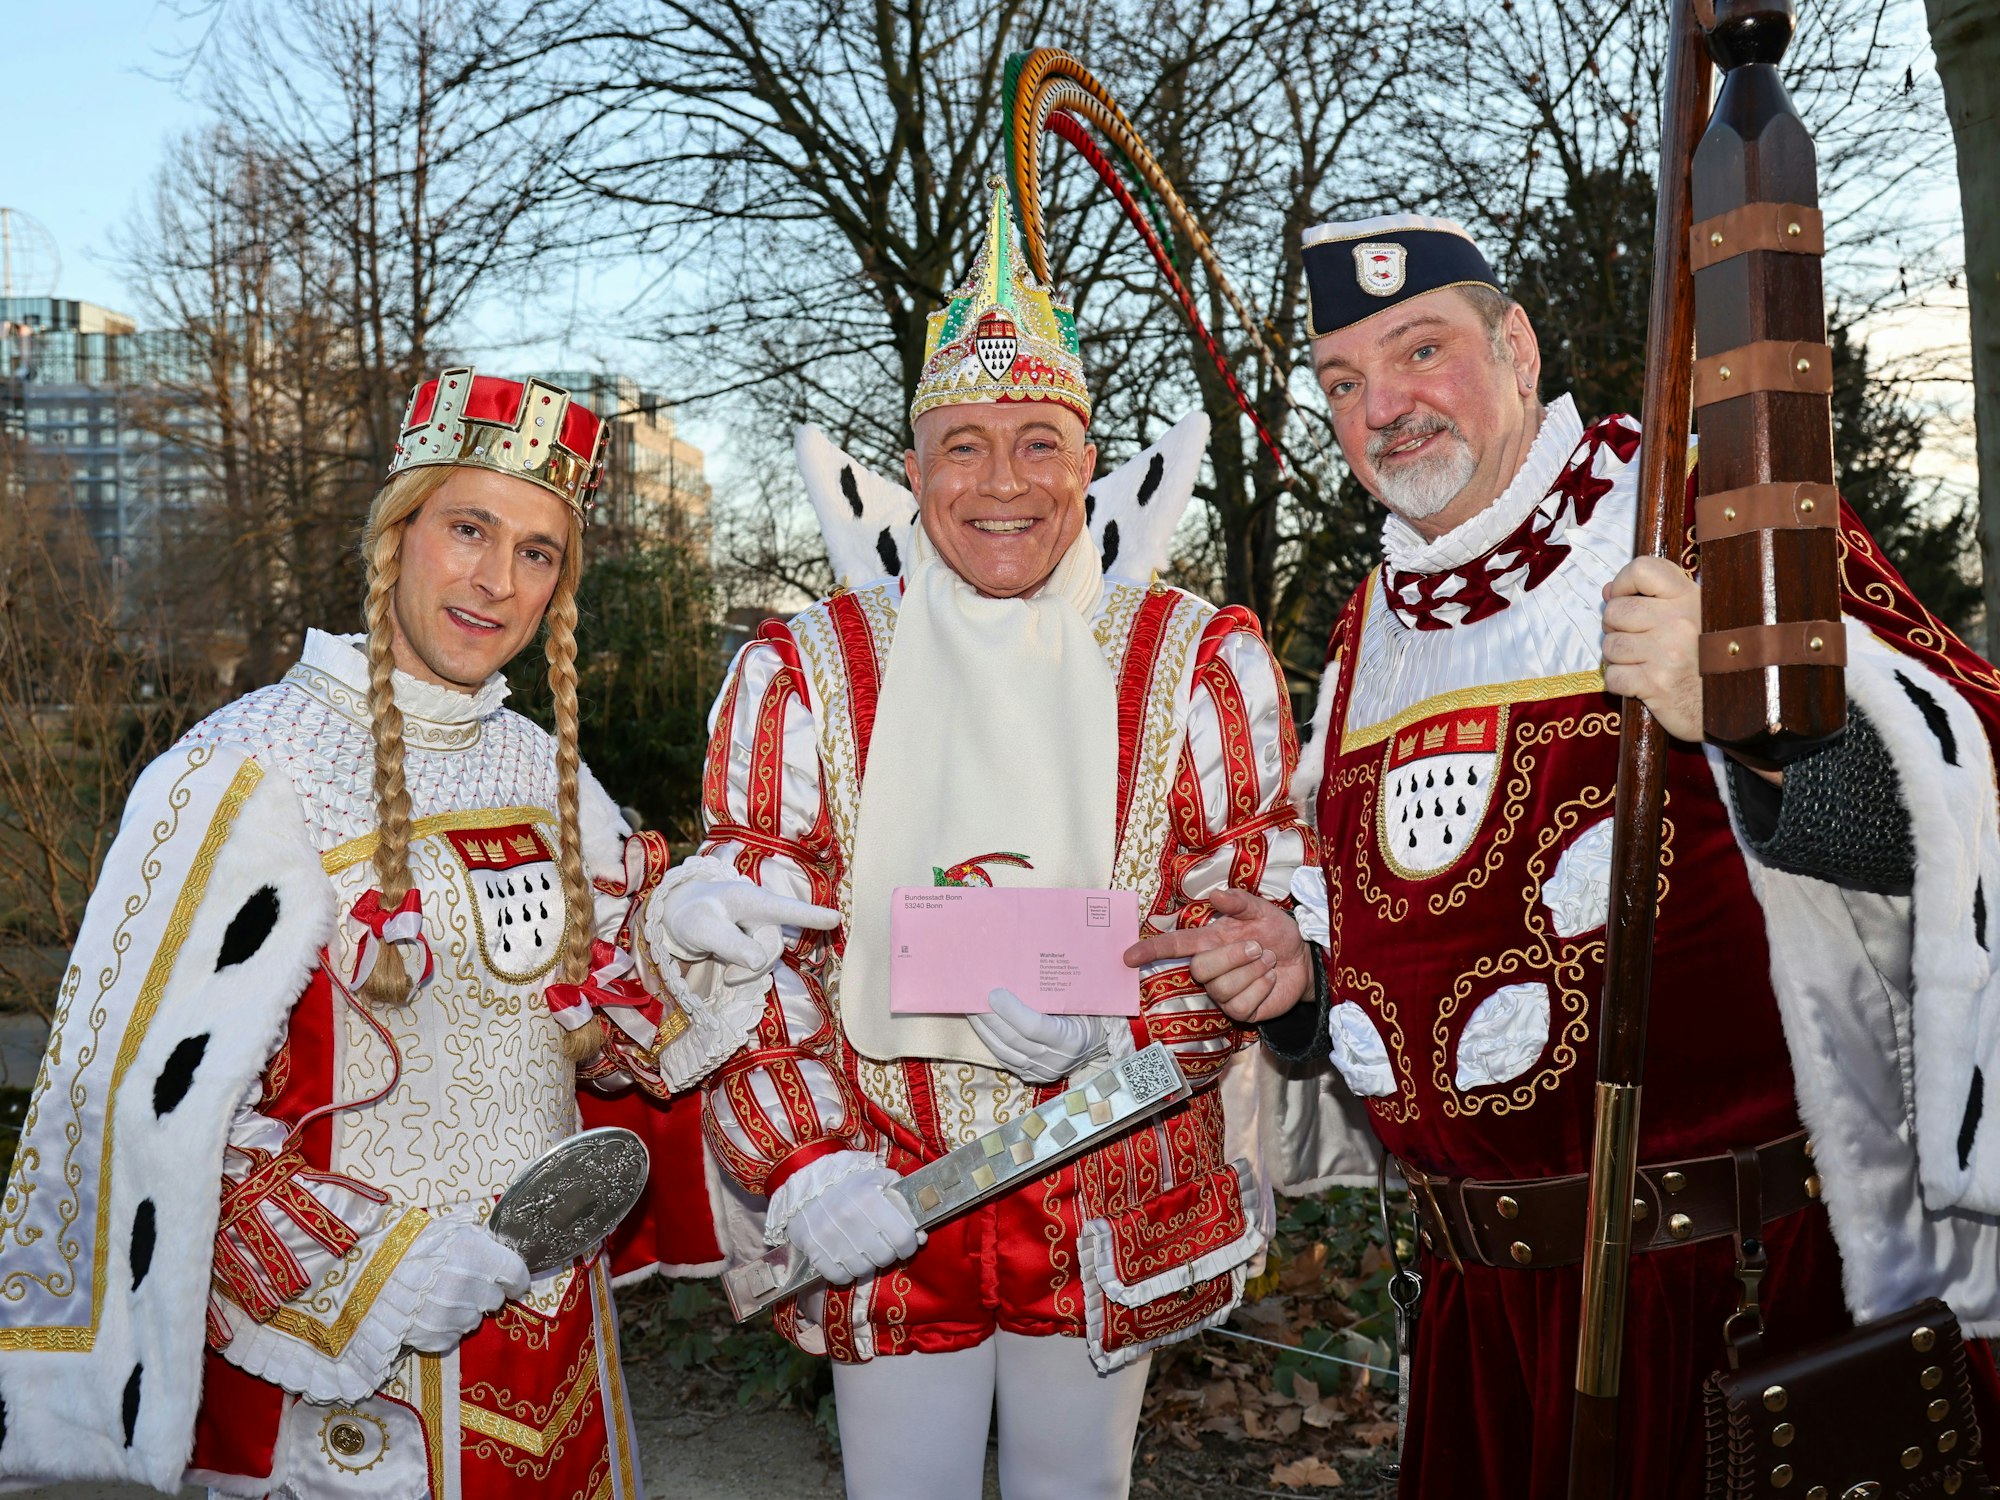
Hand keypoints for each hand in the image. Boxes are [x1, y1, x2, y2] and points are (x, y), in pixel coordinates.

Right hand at [404, 1223, 531, 1353]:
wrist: (370, 1272)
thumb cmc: (413, 1245)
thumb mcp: (452, 1230)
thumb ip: (481, 1242)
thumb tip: (498, 1251)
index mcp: (479, 1258)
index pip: (517, 1275)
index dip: (515, 1278)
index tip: (510, 1280)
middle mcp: (471, 1290)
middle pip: (495, 1299)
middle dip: (484, 1291)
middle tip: (464, 1282)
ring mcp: (454, 1317)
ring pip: (474, 1319)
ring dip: (465, 1310)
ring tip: (441, 1296)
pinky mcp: (436, 1338)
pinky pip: (454, 1335)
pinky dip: (446, 1327)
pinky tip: (430, 1312)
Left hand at [658, 875, 840, 978]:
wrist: (682, 917)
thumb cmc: (692, 915)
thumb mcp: (702, 928)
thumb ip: (729, 944)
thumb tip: (759, 961)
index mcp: (752, 899)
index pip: (787, 909)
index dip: (812, 915)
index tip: (836, 918)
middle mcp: (763, 912)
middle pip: (773, 945)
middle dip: (753, 966)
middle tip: (728, 977)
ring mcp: (762, 928)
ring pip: (768, 958)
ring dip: (747, 971)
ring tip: (724, 972)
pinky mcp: (759, 942)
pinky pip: (761, 963)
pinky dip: (746, 971)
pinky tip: (729, 969)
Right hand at [787, 1162, 924, 1285]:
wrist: (806, 1186)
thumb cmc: (850, 1184)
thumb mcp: (880, 1180)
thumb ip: (904, 1203)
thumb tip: (921, 1235)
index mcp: (870, 1199)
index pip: (903, 1238)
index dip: (909, 1244)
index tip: (906, 1242)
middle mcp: (849, 1219)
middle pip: (884, 1257)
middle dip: (888, 1253)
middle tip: (882, 1243)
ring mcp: (829, 1237)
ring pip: (863, 1270)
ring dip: (867, 1263)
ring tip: (863, 1249)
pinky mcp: (814, 1251)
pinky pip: (840, 1277)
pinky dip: (846, 1272)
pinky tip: (846, 1257)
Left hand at [967, 987, 1107, 1083]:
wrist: (1100, 1043)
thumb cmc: (1089, 1013)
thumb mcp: (1080, 1001)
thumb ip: (1054, 993)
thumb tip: (1018, 970)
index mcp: (1072, 1039)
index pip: (1035, 1027)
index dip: (1011, 1011)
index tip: (993, 992)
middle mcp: (1056, 1061)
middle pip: (1014, 1039)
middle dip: (989, 1018)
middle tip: (972, 996)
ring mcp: (1043, 1072)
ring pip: (1004, 1052)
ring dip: (984, 1030)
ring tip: (969, 1008)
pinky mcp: (1032, 1077)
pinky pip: (1005, 1060)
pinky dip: (990, 1042)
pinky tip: (980, 1026)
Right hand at [1121, 887, 1311, 1023]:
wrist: (1303, 959)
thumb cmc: (1276, 932)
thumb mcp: (1261, 911)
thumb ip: (1239, 902)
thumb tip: (1216, 895)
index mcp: (1209, 941)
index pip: (1173, 946)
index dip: (1151, 950)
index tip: (1128, 956)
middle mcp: (1211, 968)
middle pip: (1200, 969)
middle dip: (1232, 957)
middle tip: (1257, 947)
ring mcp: (1224, 992)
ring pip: (1222, 988)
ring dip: (1252, 971)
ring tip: (1268, 960)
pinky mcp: (1240, 1011)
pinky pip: (1241, 1004)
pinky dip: (1262, 988)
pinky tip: (1271, 979)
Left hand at [1601, 557, 1702, 742]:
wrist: (1735, 710)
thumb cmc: (1708, 660)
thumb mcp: (1693, 618)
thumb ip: (1654, 599)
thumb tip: (1609, 591)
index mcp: (1690, 598)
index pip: (1643, 569)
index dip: (1624, 583)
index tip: (1627, 598)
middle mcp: (1680, 621)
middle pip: (1615, 611)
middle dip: (1616, 628)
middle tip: (1636, 641)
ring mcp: (1668, 653)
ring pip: (1610, 645)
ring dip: (1618, 658)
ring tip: (1642, 663)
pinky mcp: (1657, 684)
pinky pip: (1613, 676)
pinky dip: (1619, 683)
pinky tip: (1641, 684)